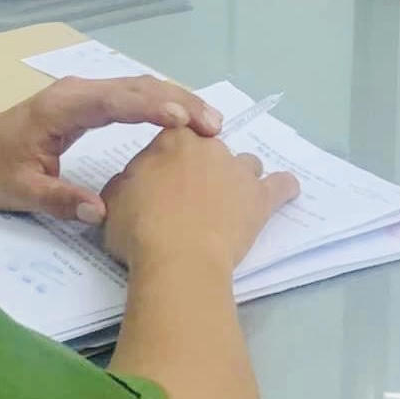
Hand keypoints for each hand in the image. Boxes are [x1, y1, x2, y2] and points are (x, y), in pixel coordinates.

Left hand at [0, 76, 227, 222]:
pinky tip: (186, 121)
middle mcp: (78, 91)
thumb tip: (102, 211)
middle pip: (137, 87)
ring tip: (211, 123)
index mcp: (63, 108)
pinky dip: (163, 104)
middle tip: (214, 126)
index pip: (114, 101)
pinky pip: (134, 95)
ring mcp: (86, 92)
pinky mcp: (92, 100)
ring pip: (140, 87)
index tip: (184, 121)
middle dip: (178, 102)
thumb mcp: (20, 192)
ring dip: (177, 101)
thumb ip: (60, 200)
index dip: (150, 108)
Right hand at [100, 129, 299, 274]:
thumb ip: (124, 184)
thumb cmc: (139, 230)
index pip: (173, 139)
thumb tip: (132, 184)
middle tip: (188, 203)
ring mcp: (239, 171)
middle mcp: (209, 147)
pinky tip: (285, 191)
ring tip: (227, 206)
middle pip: (210, 151)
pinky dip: (284, 188)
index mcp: (172, 140)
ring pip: (245, 165)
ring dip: (237, 180)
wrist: (178, 259)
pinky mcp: (261, 198)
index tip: (162, 185)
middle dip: (201, 171)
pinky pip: (281, 185)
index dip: (167, 162)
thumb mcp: (114, 201)